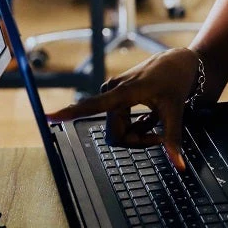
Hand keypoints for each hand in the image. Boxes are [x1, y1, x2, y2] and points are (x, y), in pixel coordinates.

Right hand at [46, 48, 202, 169]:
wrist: (179, 62)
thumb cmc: (176, 81)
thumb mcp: (176, 111)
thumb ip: (172, 139)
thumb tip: (179, 166)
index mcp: (124, 92)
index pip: (93, 105)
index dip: (70, 112)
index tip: (48, 116)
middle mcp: (112, 90)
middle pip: (115, 134)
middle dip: (137, 141)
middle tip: (159, 136)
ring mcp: (113, 93)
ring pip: (118, 131)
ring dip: (138, 134)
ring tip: (156, 122)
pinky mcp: (115, 95)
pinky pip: (120, 123)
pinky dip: (137, 126)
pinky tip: (150, 117)